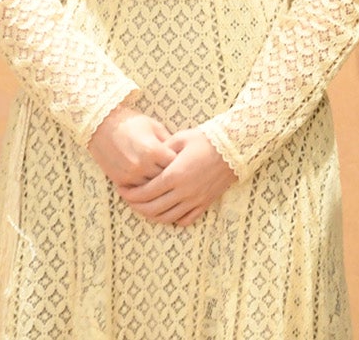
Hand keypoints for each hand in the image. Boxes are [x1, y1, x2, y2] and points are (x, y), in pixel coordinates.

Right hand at [88, 104, 176, 187]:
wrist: (102, 126)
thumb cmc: (132, 123)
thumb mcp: (156, 127)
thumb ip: (170, 142)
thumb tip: (183, 154)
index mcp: (153, 151)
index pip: (175, 165)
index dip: (181, 163)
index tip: (183, 160)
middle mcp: (141, 165)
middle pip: (164, 178)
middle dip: (171, 174)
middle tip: (176, 171)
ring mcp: (129, 175)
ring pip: (151, 187)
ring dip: (158, 183)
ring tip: (164, 178)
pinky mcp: (119, 180)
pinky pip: (137, 190)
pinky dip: (144, 187)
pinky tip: (149, 181)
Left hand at [118, 129, 235, 225]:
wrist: (237, 146)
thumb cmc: (207, 139)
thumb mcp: (180, 138)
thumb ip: (162, 150)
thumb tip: (149, 159)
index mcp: (175, 175)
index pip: (144, 193)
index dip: (129, 194)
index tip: (121, 189)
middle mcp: (184, 191)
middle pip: (151, 209)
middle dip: (135, 206)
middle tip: (129, 199)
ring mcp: (196, 199)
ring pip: (166, 218)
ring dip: (151, 215)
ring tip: (145, 206)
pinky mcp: (206, 202)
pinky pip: (186, 220)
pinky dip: (173, 220)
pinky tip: (168, 212)